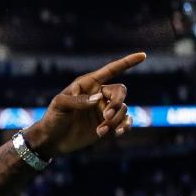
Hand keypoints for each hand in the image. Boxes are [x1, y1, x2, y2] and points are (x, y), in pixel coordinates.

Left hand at [26, 52, 146, 156]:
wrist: (52, 140)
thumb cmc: (53, 118)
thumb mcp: (59, 105)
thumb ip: (78, 100)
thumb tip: (98, 99)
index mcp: (89, 84)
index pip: (111, 70)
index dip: (127, 62)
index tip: (142, 55)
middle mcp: (99, 95)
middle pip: (121, 91)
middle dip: (117, 103)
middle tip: (106, 116)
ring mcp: (104, 110)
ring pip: (123, 109)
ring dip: (115, 120)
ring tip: (101, 131)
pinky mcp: (107, 125)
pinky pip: (124, 122)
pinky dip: (124, 126)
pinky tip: (117, 133)